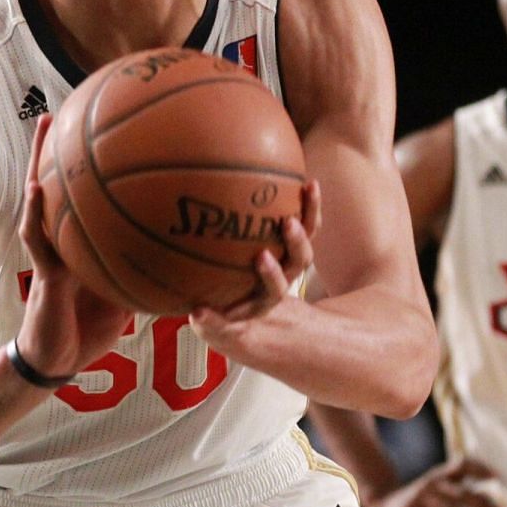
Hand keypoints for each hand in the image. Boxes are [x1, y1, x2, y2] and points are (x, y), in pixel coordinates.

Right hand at [16, 115, 133, 377]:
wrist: (60, 360)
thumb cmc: (90, 328)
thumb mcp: (129, 293)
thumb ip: (149, 270)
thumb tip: (188, 252)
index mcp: (83, 239)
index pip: (88, 192)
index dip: (95, 162)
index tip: (109, 125)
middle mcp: (62, 237)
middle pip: (61, 183)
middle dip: (63, 145)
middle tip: (71, 104)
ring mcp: (49, 251)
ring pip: (40, 198)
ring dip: (41, 161)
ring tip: (48, 126)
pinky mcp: (42, 272)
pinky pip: (37, 238)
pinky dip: (36, 213)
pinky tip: (37, 189)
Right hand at [189, 180, 320, 351]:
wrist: (241, 310)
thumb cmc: (222, 315)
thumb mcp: (215, 326)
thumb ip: (208, 322)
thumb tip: (197, 313)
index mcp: (265, 299)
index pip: (275, 290)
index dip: (272, 275)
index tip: (262, 256)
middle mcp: (282, 279)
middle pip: (298, 262)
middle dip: (296, 243)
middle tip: (288, 222)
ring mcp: (289, 260)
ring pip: (307, 238)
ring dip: (309, 214)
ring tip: (308, 189)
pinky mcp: (290, 242)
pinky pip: (305, 222)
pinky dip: (308, 204)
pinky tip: (306, 179)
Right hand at [365, 456, 502, 506]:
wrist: (383, 504)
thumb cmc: (420, 500)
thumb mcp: (436, 489)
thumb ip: (457, 491)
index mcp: (440, 476)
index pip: (462, 465)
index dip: (480, 469)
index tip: (497, 477)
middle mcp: (432, 484)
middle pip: (461, 492)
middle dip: (483, 504)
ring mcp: (419, 499)